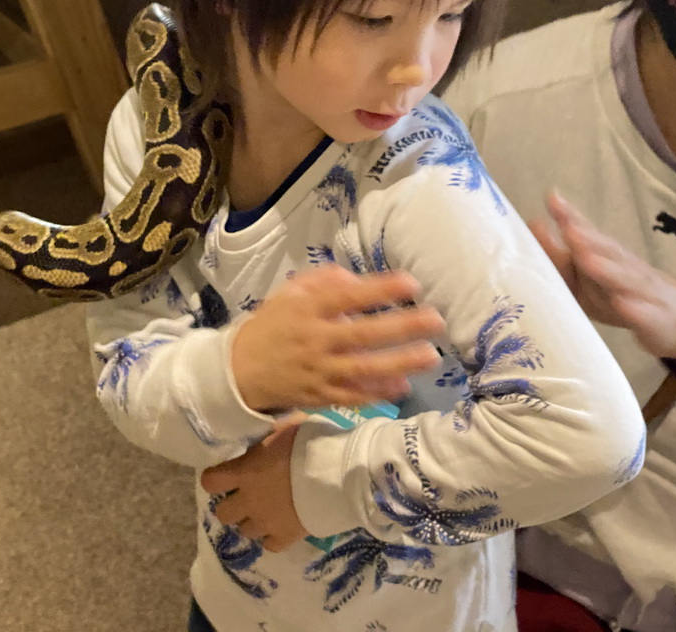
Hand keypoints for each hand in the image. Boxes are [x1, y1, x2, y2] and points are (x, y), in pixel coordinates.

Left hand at [201, 421, 305, 551]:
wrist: (334, 473)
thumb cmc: (307, 444)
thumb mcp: (282, 428)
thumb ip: (265, 438)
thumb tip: (260, 437)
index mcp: (244, 472)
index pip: (211, 481)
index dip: (214, 478)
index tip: (222, 475)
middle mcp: (248, 500)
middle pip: (222, 513)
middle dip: (231, 504)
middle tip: (245, 495)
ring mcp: (265, 522)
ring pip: (244, 531)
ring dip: (251, 521)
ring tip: (264, 511)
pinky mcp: (284, 537)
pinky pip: (269, 545)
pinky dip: (272, 537)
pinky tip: (280, 526)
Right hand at [232, 265, 443, 412]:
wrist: (240, 370)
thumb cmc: (273, 324)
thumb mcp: (290, 293)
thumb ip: (324, 281)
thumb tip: (357, 279)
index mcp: (308, 309)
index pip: (348, 297)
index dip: (381, 290)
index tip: (411, 284)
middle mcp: (316, 340)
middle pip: (363, 334)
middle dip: (402, 327)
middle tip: (435, 320)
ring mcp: (320, 371)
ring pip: (364, 368)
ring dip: (400, 362)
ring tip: (430, 356)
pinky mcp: (321, 396)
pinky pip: (354, 395)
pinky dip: (378, 392)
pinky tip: (404, 386)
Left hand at [529, 190, 675, 358]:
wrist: (674, 317)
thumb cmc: (618, 291)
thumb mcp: (585, 275)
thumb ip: (559, 254)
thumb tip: (532, 225)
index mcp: (606, 255)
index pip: (587, 232)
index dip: (570, 216)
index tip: (552, 199)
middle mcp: (624, 266)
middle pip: (606, 251)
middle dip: (588, 239)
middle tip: (569, 229)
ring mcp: (640, 291)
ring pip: (624, 278)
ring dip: (606, 269)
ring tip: (587, 261)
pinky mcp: (654, 317)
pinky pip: (643, 313)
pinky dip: (633, 308)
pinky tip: (623, 303)